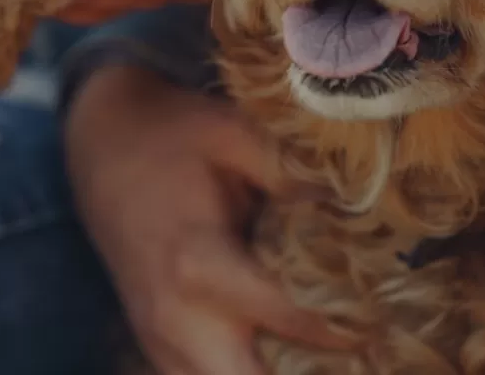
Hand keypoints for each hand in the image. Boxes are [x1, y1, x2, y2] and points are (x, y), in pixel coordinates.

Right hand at [66, 66, 351, 374]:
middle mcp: (175, 315)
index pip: (284, 316)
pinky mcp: (154, 340)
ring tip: (332, 359)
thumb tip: (358, 205)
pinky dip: (243, 373)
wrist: (101, 140)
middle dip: (300, 372)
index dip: (340, 324)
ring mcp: (158, 336)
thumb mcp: (235, 134)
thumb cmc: (173, 133)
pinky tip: (286, 357)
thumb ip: (293, 173)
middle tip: (358, 352)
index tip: (383, 320)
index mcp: (198, 262)